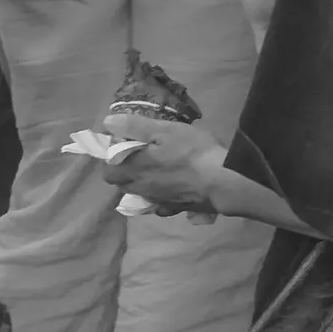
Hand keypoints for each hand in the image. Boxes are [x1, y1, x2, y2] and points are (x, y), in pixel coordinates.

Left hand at [97, 111, 229, 218]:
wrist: (224, 181)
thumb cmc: (193, 152)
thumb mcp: (165, 130)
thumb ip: (134, 126)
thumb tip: (108, 122)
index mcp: (135, 171)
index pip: (108, 173)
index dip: (112, 161)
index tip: (124, 147)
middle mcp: (143, 190)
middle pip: (123, 185)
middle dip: (126, 172)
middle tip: (140, 156)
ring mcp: (160, 202)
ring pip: (141, 195)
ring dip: (143, 184)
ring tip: (157, 169)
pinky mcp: (177, 209)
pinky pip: (161, 205)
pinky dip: (161, 198)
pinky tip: (171, 187)